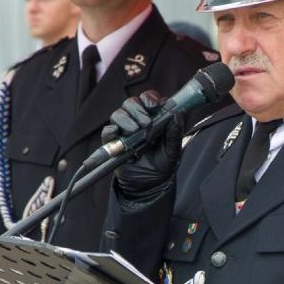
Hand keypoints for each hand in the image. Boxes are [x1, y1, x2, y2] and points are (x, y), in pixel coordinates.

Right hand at [105, 89, 182, 203]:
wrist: (149, 185)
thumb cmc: (162, 164)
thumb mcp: (173, 150)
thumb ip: (174, 133)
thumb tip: (176, 115)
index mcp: (153, 117)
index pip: (148, 99)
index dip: (150, 98)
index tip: (155, 105)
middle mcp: (136, 120)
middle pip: (131, 102)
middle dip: (138, 109)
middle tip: (146, 122)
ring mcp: (123, 130)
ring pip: (118, 114)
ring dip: (126, 119)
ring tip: (135, 130)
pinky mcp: (113, 143)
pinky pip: (107, 131)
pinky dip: (111, 130)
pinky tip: (118, 133)